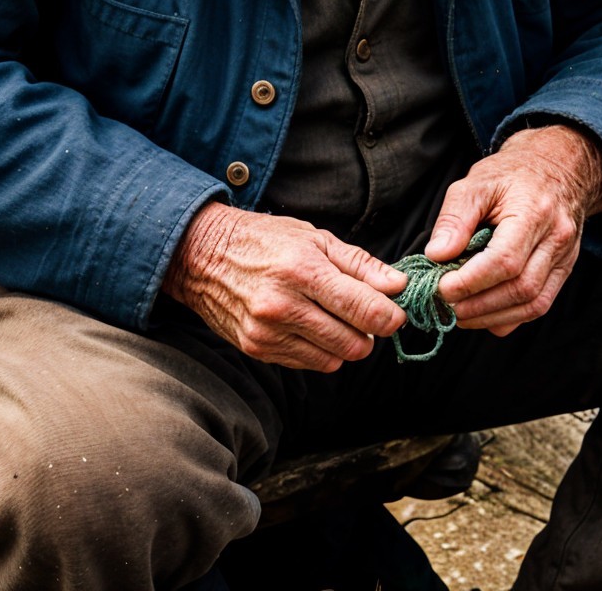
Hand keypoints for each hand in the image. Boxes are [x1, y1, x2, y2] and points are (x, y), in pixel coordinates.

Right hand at [163, 203, 407, 372]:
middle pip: (353, 343)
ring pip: (332, 359)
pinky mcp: (256, 349)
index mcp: (303, 271)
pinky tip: (309, 326)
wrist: (203, 255)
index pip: (363, 310)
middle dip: (369, 333)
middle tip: (363, 314)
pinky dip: (319, 351)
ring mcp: (267, 332)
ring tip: (334, 318)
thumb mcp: (316, 238)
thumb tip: (399, 285)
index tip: (395, 313)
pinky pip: (307, 364)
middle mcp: (284, 306)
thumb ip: (361, 265)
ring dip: (344, 344)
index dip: (390, 317)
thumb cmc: (265, 240)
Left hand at [428, 125, 601, 336]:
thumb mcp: (475, 183)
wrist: (556, 167)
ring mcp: (565, 256)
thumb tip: (436, 256)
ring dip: (492, 317)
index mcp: (534, 211)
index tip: (441, 288)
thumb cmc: (512, 174)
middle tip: (445, 306)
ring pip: (533, 303)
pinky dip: (510, 318)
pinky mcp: (564, 269)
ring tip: (460, 315)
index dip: (470, 282)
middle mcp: (556, 237)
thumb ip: (454, 219)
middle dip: (478, 306)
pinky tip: (485, 314)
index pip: (505, 260)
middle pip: (521, 288)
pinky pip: (540, 304)